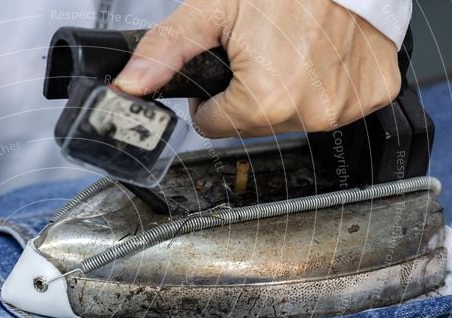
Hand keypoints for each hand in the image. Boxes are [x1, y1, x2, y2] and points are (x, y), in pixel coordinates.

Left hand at [114, 0, 401, 137]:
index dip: (211, 96)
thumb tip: (128, 87)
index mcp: (263, 102)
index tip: (227, 65)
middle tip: (261, 50)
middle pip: (250, 126)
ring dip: (286, 90)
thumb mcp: (210, 10)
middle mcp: (307, 113)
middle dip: (247, 94)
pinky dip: (325, 84)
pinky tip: (321, 55)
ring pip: (289, 119)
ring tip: (291, 49)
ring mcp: (342, 108)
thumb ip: (164, 51)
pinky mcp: (370, 96)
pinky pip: (335, 105)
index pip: (212, 126)